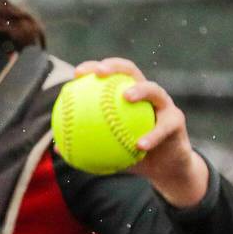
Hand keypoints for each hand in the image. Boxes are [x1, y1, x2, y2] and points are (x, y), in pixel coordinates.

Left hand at [74, 58, 208, 207]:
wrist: (164, 167)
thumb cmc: (132, 154)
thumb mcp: (107, 149)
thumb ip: (86, 144)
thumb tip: (56, 148)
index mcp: (126, 95)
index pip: (109, 74)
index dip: (93, 68)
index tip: (76, 73)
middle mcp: (145, 94)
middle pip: (131, 70)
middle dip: (115, 66)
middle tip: (100, 72)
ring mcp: (163, 104)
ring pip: (154, 90)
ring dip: (140, 90)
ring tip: (127, 96)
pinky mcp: (177, 121)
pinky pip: (164, 127)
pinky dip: (152, 135)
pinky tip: (140, 145)